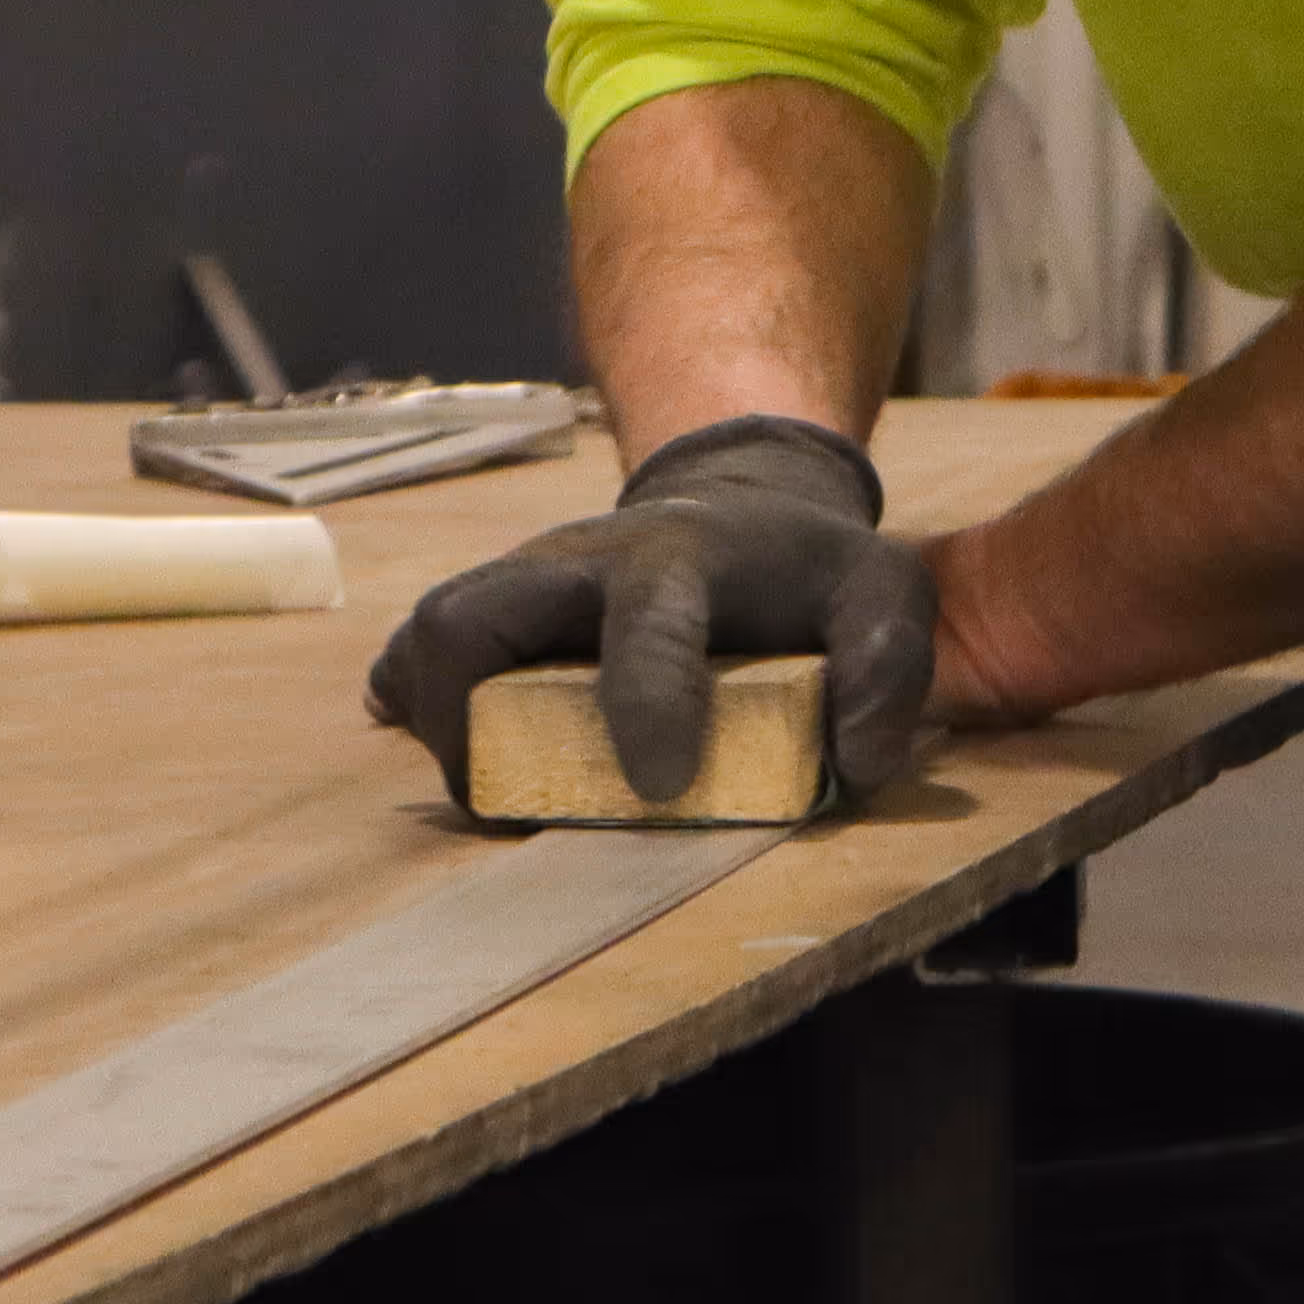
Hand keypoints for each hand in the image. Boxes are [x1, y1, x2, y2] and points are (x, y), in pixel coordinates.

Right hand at [364, 415, 936, 810]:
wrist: (740, 501)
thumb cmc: (809, 568)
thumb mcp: (881, 594)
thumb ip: (886, 670)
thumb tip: (856, 761)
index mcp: (679, 561)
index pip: (646, 626)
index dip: (648, 703)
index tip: (662, 788)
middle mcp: (577, 562)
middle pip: (470, 617)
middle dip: (474, 720)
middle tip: (519, 802)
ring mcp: (524, 581)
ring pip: (431, 635)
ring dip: (441, 726)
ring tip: (494, 790)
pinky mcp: (495, 608)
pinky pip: (416, 654)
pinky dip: (417, 709)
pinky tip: (456, 752)